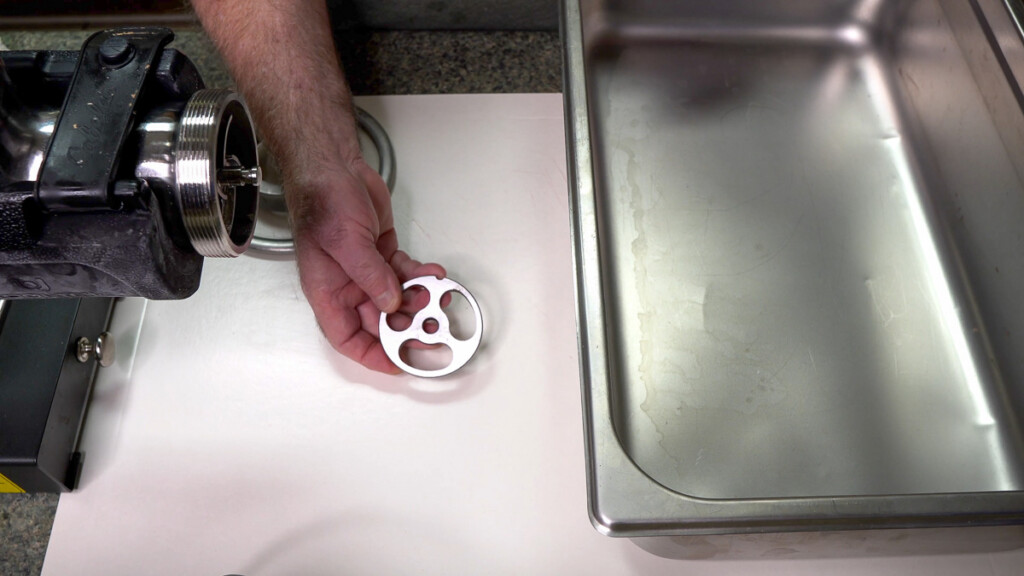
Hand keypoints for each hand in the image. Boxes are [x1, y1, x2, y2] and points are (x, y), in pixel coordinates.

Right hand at [289, 154, 444, 373]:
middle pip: (379, 323)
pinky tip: (434, 273)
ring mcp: (366, 272)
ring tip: (436, 296)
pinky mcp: (382, 255)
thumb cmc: (321, 200)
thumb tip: (391, 304)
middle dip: (406, 329)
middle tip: (432, 331)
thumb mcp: (346, 242)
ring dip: (418, 300)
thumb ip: (370, 276)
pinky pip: (405, 275)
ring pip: (397, 300)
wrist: (333, 166)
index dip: (373, 356)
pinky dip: (421, 276)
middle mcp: (346, 287)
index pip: (348, 339)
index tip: (399, 363)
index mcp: (327, 292)